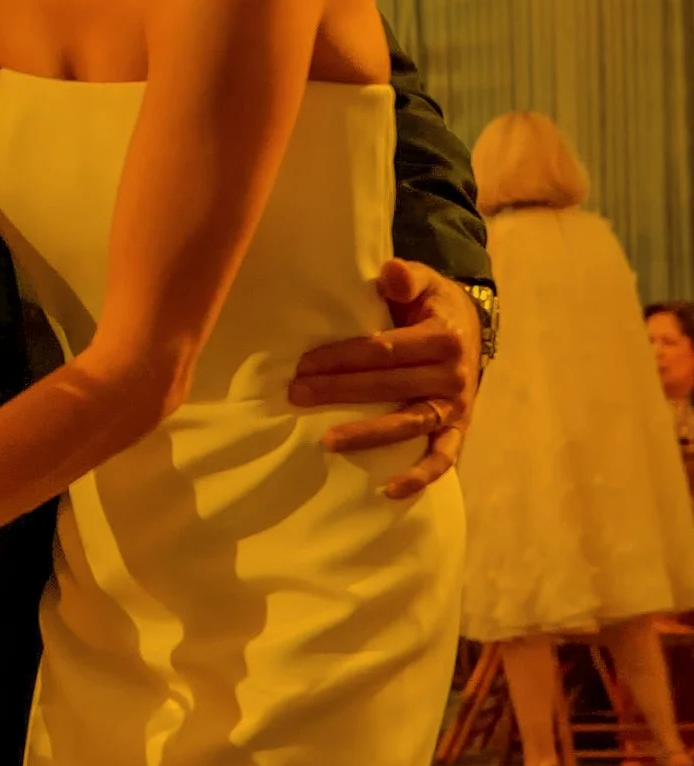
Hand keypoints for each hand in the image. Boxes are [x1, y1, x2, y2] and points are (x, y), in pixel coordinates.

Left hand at [290, 258, 480, 499]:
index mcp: (443, 337)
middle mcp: (454, 375)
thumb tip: (390, 274)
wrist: (471, 328)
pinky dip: (420, 477)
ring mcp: (456, 407)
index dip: (341, 358)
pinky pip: (442, 458)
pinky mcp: (458, 429)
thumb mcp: (424, 281)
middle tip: (295, 395)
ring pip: (408, 424)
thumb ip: (406, 276)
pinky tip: (388, 490)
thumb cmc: (431, 305)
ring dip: (368, 435)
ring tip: (327, 441)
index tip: (303, 365)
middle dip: (338, 391)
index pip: (383, 350)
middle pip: (387, 386)